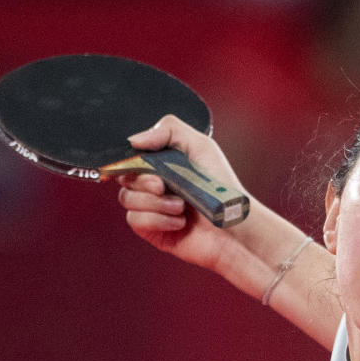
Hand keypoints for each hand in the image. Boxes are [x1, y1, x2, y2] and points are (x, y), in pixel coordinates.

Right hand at [117, 114, 246, 270]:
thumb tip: (133, 139)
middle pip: (124, 176)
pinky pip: (135, 221)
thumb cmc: (223, 187)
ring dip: (155, 202)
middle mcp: (155, 183)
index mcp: (163, 162)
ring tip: (181, 207)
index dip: (128, 159)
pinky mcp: (152, 230)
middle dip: (143, 181)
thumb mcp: (201, 146)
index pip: (131, 155)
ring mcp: (152, 207)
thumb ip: (169, 130)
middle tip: (163, 185)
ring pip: (127, 198)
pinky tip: (180, 222)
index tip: (140, 165)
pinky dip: (158, 220)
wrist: (235, 227)